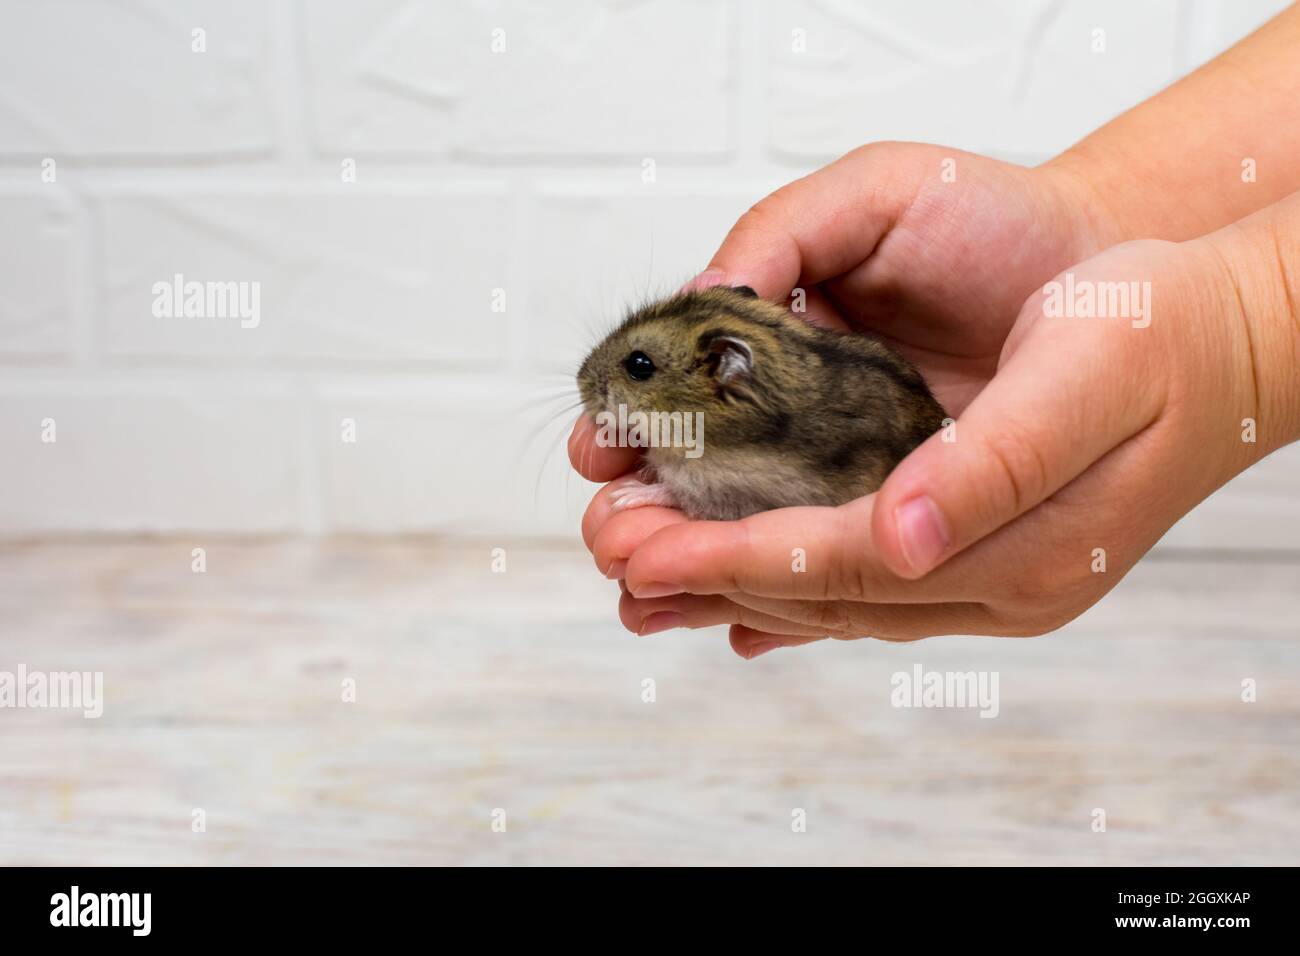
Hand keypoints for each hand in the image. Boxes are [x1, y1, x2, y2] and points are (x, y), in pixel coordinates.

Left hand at [580, 225, 1292, 655]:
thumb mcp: (1086, 376)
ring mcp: (985, 578)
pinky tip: (737, 602)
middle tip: (612, 552)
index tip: (645, 550)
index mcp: (1020, 552)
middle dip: (708, 575)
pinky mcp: (974, 553)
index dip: (734, 559)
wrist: (1223, 340)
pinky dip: (789, 586)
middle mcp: (995, 584)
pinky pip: (861, 586)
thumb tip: (898, 534)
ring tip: (641, 576)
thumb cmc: (1158, 339)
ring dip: (733, 584)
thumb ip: (992, 465)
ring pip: (832, 598)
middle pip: (821, 593)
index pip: (843, 568)